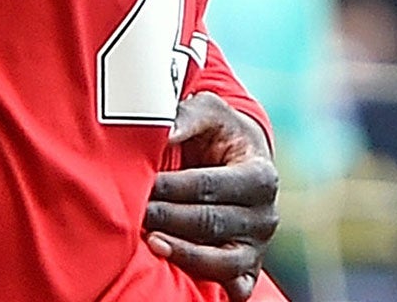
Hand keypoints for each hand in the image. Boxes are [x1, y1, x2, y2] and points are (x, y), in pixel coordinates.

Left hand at [144, 91, 279, 300]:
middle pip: (210, 223)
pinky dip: (206, 279)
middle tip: (131, 211)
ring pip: (222, 261)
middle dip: (167, 217)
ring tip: (151, 242)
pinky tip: (178, 268)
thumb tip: (164, 131)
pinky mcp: (247, 267)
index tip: (139, 182)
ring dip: (184, 253)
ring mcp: (257, 246)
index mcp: (261, 176)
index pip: (208, 185)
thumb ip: (187, 117)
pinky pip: (232, 286)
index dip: (170, 186)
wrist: (238, 156)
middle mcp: (265, 216)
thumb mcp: (208, 111)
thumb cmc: (217, 131)